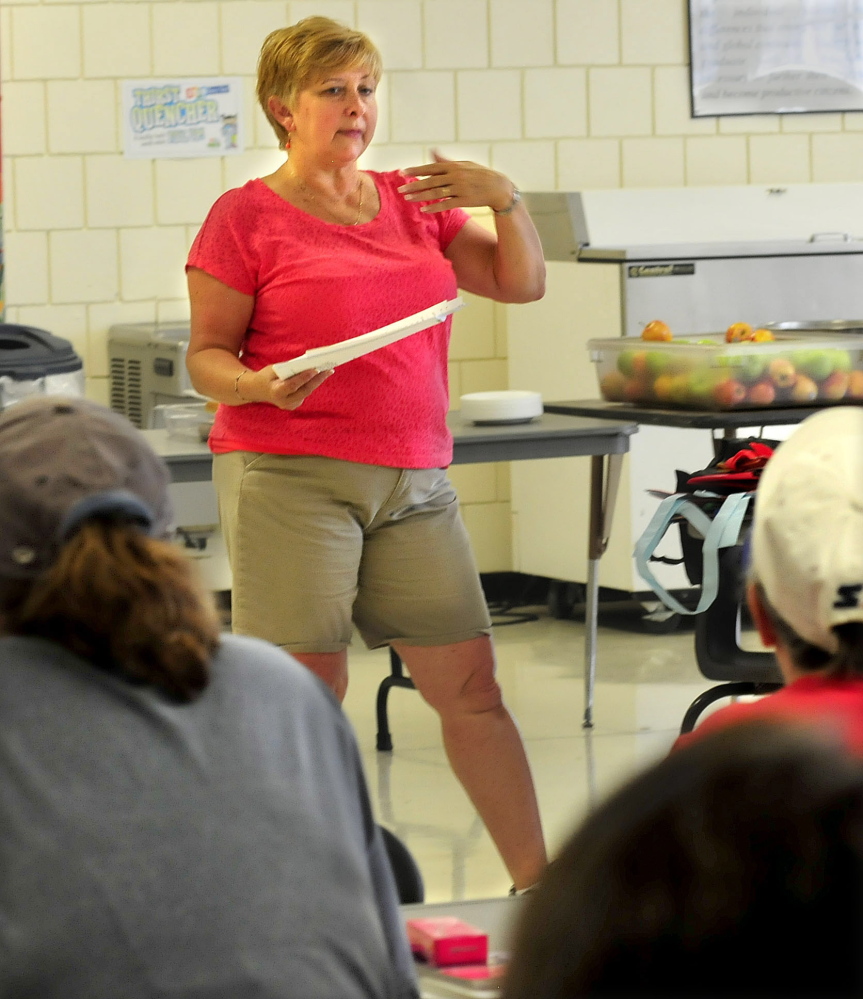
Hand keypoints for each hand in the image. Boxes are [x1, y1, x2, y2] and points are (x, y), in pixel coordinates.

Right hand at [240, 366, 331, 409]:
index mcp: (276, 392)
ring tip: (328, 371)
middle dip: (317, 379)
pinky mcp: (294, 405)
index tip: (316, 369)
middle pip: (304, 390)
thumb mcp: (273, 370)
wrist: (258, 390)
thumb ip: (288, 369)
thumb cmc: (266, 376)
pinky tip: (320, 376)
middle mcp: (284, 402)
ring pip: (307, 392)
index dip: (304, 377)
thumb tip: (307, 364)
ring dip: (317, 382)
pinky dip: (311, 385)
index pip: (293, 385)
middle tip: (329, 369)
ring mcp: (289, 406)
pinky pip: (305, 394)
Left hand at [398, 151, 515, 214]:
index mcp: (454, 166)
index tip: (402, 173)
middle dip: (414, 185)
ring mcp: (460, 189)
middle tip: (400, 189)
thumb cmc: (479, 175)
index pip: (431, 167)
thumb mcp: (463, 164)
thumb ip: (446, 161)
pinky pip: (446, 205)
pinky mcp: (465, 200)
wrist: (499, 187)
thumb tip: (431, 151)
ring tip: (407, 199)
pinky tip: (423, 210)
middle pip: (430, 181)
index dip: (416, 170)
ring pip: (436, 193)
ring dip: (420, 196)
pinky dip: (435, 207)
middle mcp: (456, 176)